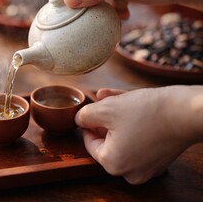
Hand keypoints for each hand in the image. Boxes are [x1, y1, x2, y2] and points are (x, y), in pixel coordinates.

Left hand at [75, 86, 202, 183]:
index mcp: (113, 164)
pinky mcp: (160, 156)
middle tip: (102, 99)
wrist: (187, 111)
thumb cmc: (147, 112)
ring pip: (122, 136)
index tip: (88, 110)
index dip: (87, 123)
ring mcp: (147, 166)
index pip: (90, 143)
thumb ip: (85, 116)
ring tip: (113, 95)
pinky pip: (138, 138)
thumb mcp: (106, 109)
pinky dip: (131, 121)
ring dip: (116, 114)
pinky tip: (127, 100)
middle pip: (107, 139)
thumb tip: (79, 119)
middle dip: (103, 116)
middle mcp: (130, 171)